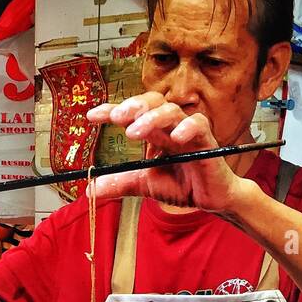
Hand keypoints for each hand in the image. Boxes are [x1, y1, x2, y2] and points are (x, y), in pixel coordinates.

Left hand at [85, 95, 249, 212]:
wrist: (211, 199)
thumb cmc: (182, 185)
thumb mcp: (145, 184)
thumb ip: (120, 184)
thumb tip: (90, 190)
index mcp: (155, 132)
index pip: (132, 114)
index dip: (111, 111)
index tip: (92, 116)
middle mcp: (170, 126)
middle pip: (152, 102)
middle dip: (133, 106)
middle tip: (115, 117)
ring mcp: (188, 130)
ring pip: (171, 111)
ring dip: (152, 118)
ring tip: (134, 131)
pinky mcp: (206, 140)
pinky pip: (198, 125)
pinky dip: (187, 128)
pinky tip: (175, 137)